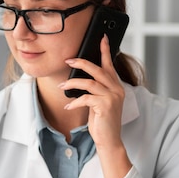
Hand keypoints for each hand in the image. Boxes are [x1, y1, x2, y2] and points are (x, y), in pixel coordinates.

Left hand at [60, 35, 131, 177]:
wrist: (109, 140)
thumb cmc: (102, 121)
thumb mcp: (99, 103)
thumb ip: (95, 90)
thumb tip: (79, 79)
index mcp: (116, 86)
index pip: (110, 65)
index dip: (105, 50)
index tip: (101, 37)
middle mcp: (117, 89)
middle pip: (98, 69)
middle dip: (81, 63)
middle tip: (68, 60)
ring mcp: (112, 97)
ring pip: (89, 82)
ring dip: (72, 84)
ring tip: (61, 86)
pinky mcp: (105, 106)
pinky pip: (85, 98)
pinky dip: (74, 102)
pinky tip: (68, 106)